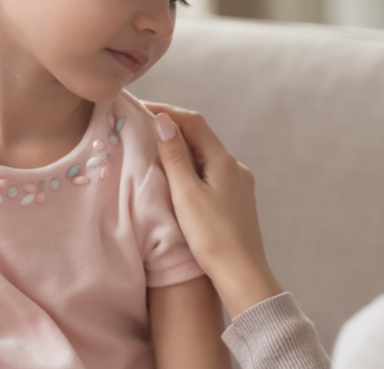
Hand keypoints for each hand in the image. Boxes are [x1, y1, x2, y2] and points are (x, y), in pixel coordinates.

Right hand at [145, 102, 282, 318]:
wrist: (243, 274)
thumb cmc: (212, 236)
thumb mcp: (186, 193)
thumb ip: (175, 156)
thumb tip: (164, 121)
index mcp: (223, 160)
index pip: (193, 122)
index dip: (167, 111)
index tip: (140, 109)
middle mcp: (235, 167)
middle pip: (201, 137)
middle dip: (172, 129)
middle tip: (142, 127)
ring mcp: (238, 185)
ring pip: (205, 157)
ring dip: (181, 149)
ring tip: (154, 151)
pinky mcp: (236, 202)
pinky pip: (210, 174)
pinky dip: (191, 168)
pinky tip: (177, 180)